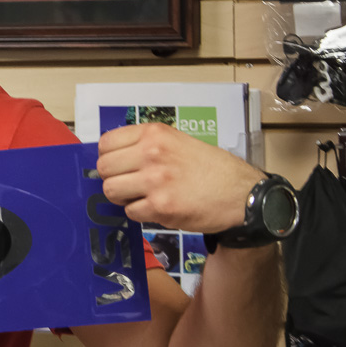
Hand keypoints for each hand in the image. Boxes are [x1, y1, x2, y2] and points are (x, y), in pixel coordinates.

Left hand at [97, 123, 264, 233]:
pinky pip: (130, 211)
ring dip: (122, 197)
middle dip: (112, 178)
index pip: (106, 143)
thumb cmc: (211, 168)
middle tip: (127, 183)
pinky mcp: (160, 207)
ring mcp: (154, 181)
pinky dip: (139, 212)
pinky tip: (156, 207)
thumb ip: (147, 144)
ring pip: (111, 191)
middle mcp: (151, 154)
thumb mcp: (179, 141)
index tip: (116, 164)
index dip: (108, 157)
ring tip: (140, 196)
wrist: (242, 194)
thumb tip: (114, 155)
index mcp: (154, 134)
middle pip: (103, 168)